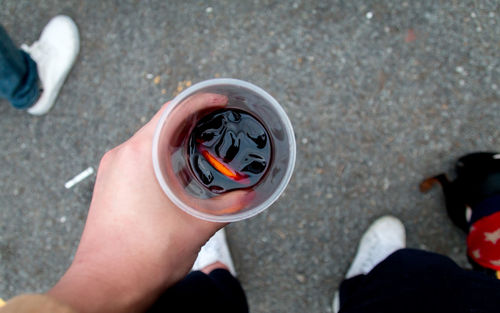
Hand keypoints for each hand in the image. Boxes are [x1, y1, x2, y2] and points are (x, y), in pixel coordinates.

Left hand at [48, 94, 248, 312]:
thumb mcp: (197, 227)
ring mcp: (113, 171)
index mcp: (140, 155)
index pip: (173, 110)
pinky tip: (180, 174)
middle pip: (160, 123)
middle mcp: (122, 156)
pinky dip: (162, 159)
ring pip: (149, 142)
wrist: (105, 288)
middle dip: (192, 121)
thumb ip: (228, 207)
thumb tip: (248, 197)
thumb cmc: (141, 258)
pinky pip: (139, 160)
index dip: (201, 100)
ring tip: (203, 149)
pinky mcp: (111, 186)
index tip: (220, 99)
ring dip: (176, 142)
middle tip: (218, 124)